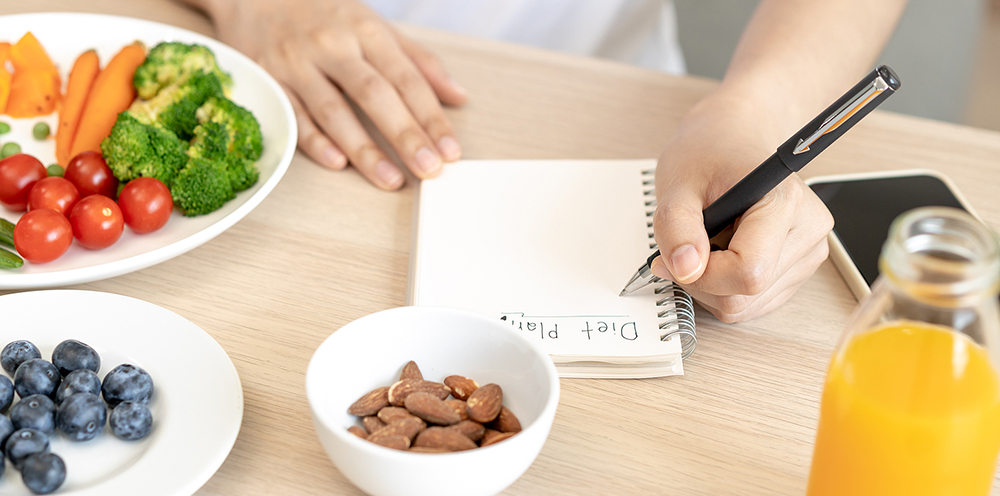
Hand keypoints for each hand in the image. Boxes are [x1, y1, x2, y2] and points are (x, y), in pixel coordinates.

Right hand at [206, 0, 467, 188]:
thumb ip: (418, 60)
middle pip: (375, 95)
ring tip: (391, 180)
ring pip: (335, 111)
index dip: (431, 116)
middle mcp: (333, 46)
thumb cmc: (322, 15)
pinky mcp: (269, 80)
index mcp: (366, 31)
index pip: (407, 78)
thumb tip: (458, 96)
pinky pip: (294, 115)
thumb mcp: (374, 25)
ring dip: (365, 150)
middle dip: (405, 135)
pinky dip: (315, 141)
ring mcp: (298, 63)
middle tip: (429, 168)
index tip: (450, 149)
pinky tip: (337, 163)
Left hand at [651, 96, 832, 322]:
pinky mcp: (799, 267)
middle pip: (748, 294)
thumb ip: (676, 227)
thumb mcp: (678, 182)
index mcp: (785, 202)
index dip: (704, 275)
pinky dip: (725, 288)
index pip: (749, 272)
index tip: (676, 256)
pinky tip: (719, 252)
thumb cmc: (710, 152)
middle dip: (702, 281)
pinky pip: (754, 303)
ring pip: (748, 306)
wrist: (735, 138)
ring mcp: (809, 252)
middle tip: (685, 245)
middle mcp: (809, 230)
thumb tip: (685, 269)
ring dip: (712, 286)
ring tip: (706, 241)